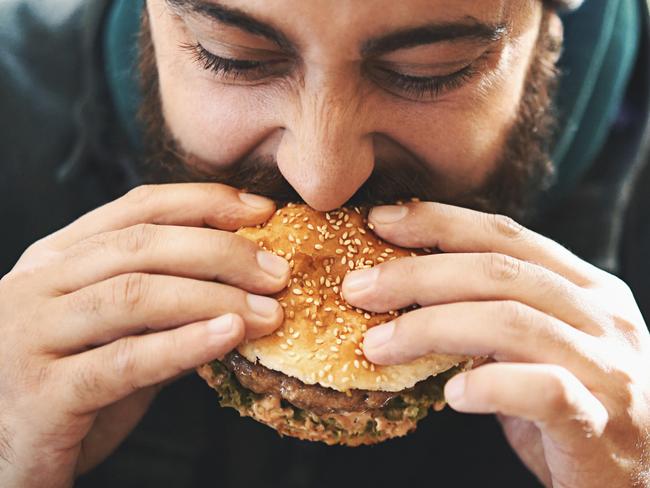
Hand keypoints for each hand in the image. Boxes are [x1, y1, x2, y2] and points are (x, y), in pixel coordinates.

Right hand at [0, 184, 289, 487]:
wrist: (2, 460)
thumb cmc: (65, 393)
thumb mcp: (116, 336)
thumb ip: (166, 310)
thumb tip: (242, 286)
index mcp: (55, 260)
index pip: (136, 208)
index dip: (205, 203)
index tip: (261, 211)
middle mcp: (36, 287)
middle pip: (141, 245)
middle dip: (221, 251)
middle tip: (276, 271)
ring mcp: (30, 337)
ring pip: (134, 295)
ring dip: (213, 298)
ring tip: (268, 310)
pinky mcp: (41, 395)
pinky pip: (125, 361)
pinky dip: (184, 345)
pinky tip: (229, 336)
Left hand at [343, 202, 649, 487]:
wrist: (642, 482)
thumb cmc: (579, 410)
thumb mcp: (539, 349)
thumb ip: (494, 318)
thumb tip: (411, 296)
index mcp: (586, 288)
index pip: (505, 236)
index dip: (438, 222)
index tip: (380, 220)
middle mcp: (602, 317)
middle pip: (499, 272)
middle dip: (417, 273)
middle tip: (358, 287)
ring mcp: (608, 367)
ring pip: (511, 323)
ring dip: (430, 328)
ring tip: (377, 345)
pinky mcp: (603, 423)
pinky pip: (543, 390)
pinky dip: (489, 386)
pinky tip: (451, 396)